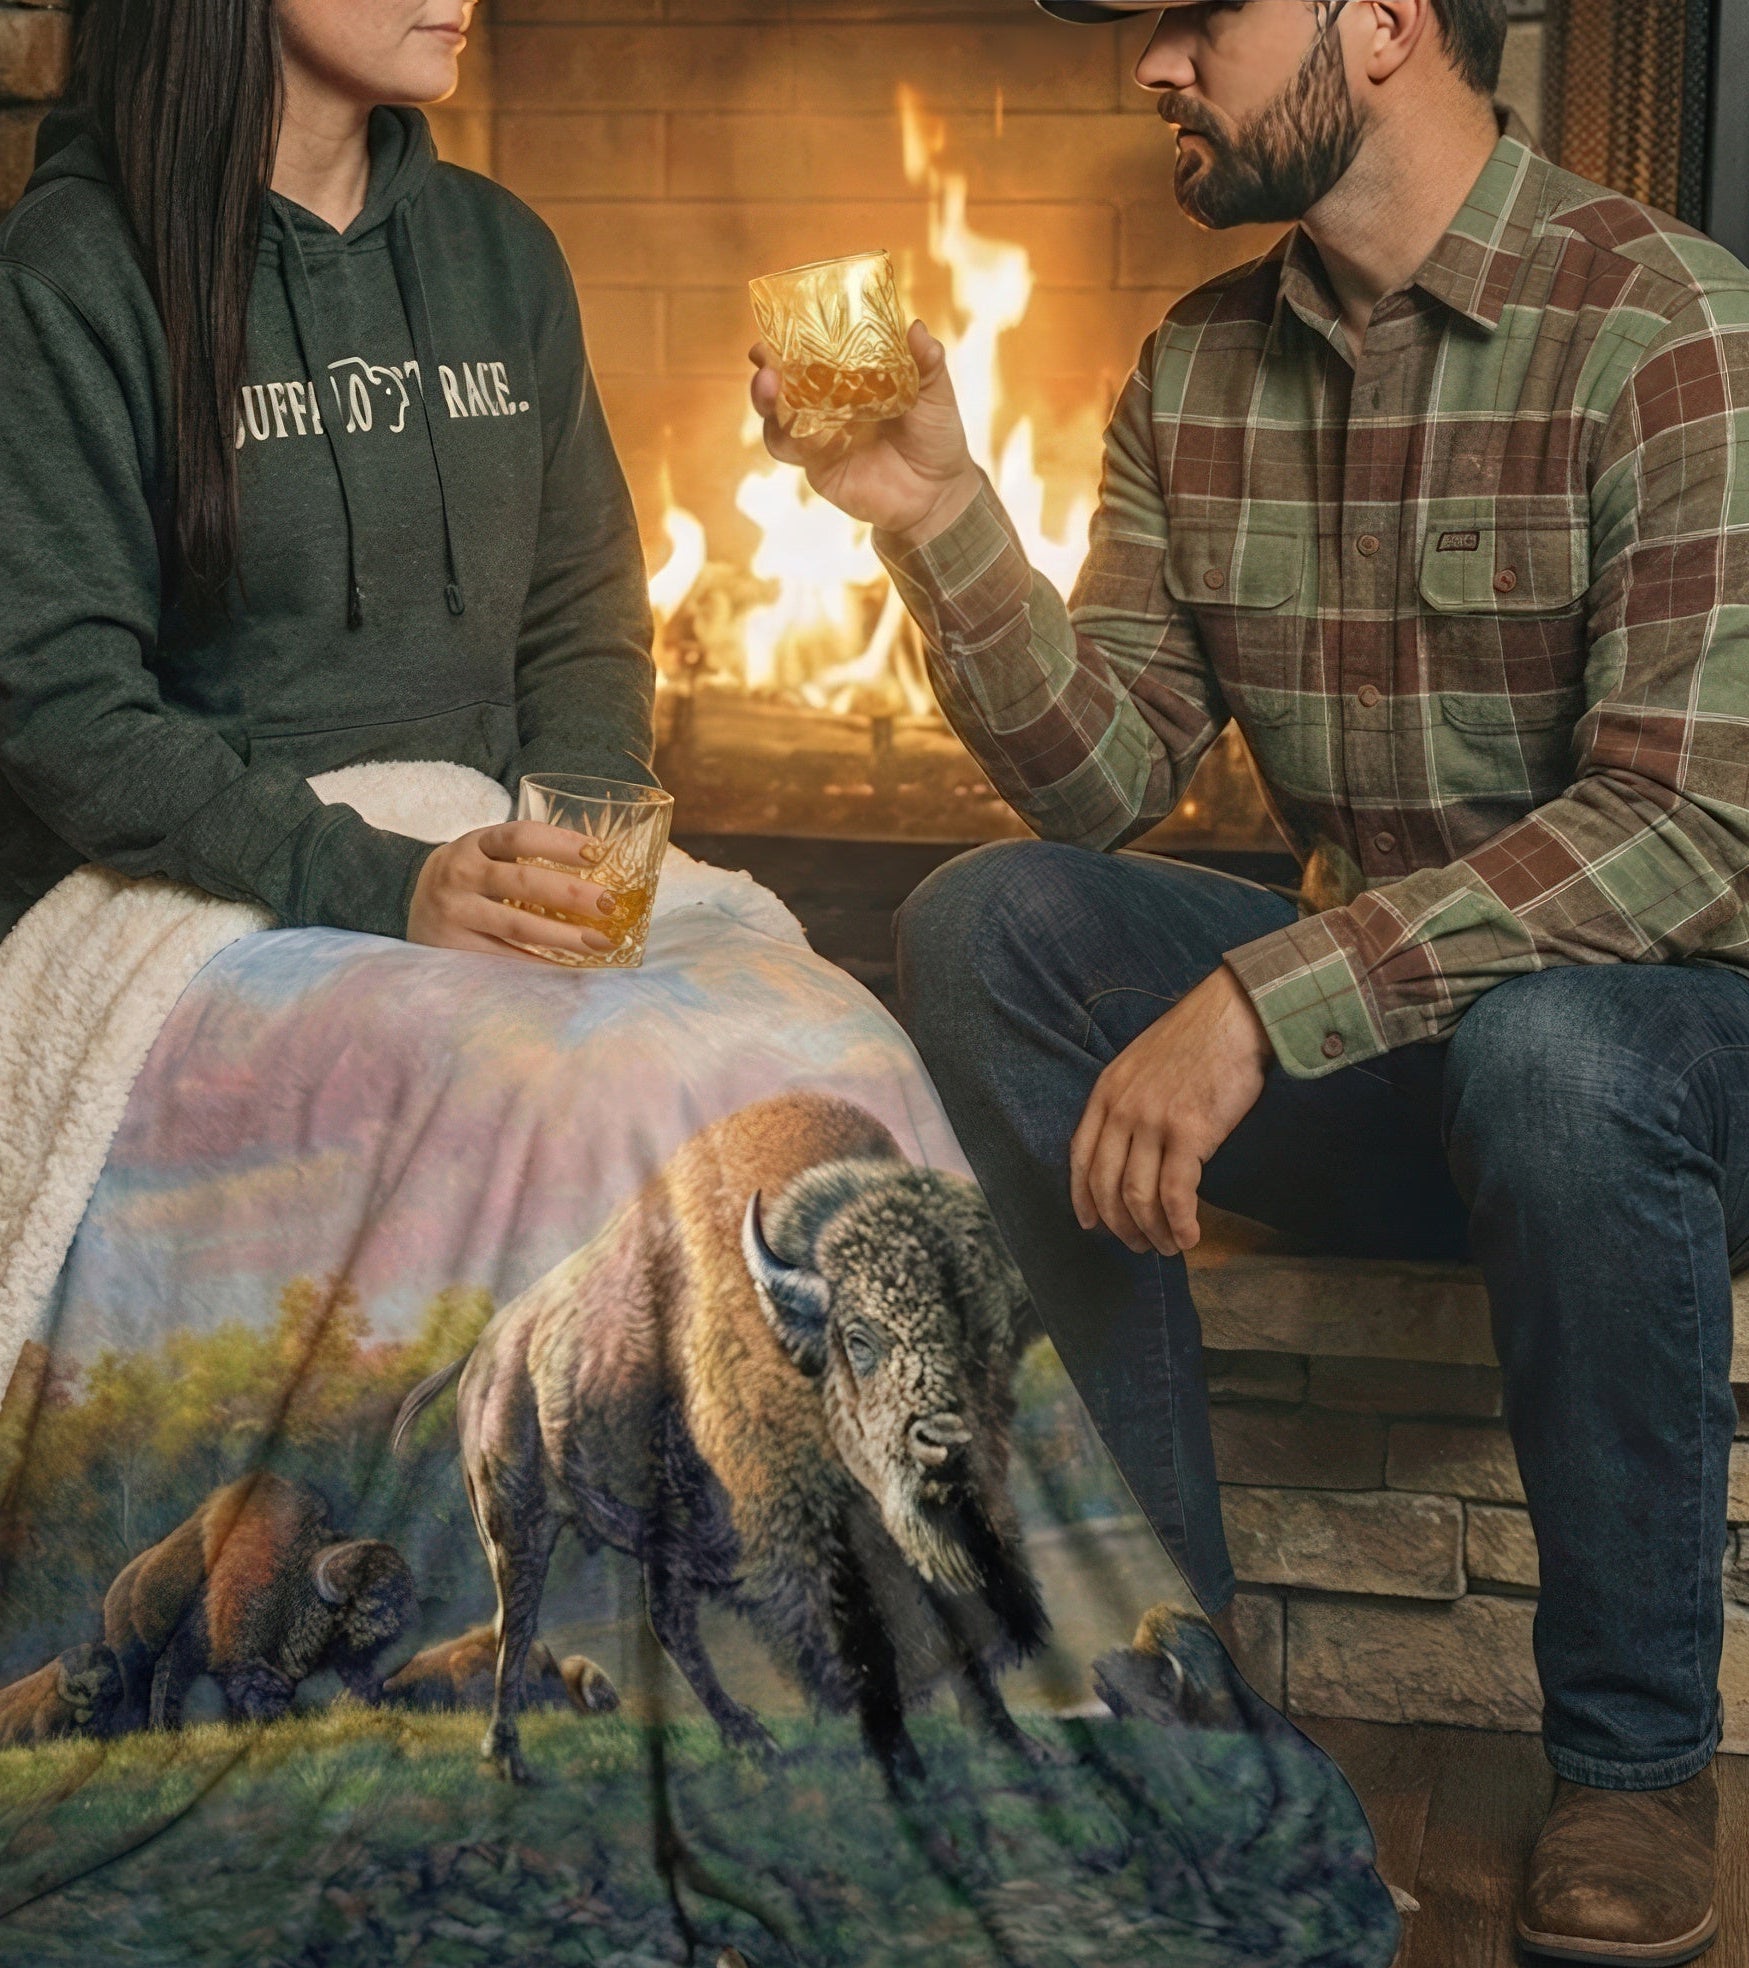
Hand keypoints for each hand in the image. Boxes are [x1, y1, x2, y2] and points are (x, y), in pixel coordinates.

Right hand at [406, 821, 619, 961]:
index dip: (560, 843)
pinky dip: (540, 962)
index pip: (520, 837)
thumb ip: (524, 858)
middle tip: (610, 904)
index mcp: (475, 844)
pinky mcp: (453, 947)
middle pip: (524, 881)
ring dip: (564, 934)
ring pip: (517, 923)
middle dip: (573, 893)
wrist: (409, 908)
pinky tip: (569, 967)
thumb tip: (598, 870)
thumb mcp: (484, 855)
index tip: (599, 854)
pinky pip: (505, 956)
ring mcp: (455, 911)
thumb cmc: (467, 880)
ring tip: (601, 941)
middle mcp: (461, 873)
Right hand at [748, 318, 983, 546]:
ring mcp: (819, 438)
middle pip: (782, 386)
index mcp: (849, 380)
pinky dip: (796, 438)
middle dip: (767, 371)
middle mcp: (827, 406)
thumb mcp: (935, 395)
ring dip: (767, 402)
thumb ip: (926, 364)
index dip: (789, 342)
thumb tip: (916, 328)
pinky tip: (809, 430)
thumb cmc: (935, 437)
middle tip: (764, 359)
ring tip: (769, 386)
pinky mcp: (819, 468)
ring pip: (778, 419)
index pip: (811, 355)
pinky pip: (796, 451)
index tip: (776, 328)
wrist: (937, 493)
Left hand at [1069, 965, 1274, 1256]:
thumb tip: (1130, 1150)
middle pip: (1106, 1185)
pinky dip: (1180, 1223)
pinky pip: (1176, 1194)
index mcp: (1106, 1092)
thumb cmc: (1197, 1040)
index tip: (1091, 1225)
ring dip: (1152, 1232)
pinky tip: (1189, 1236)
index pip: (1080, 1157)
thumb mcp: (1141, 1064)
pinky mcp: (1189, 1133)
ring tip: (1168, 1247)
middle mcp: (1122, 1109)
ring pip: (1139, 1197)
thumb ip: (1128, 1102)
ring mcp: (1153, 1121)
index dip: (1083, 1198)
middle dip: (1120, 1225)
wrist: (1234, 1014)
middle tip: (1137, 1245)